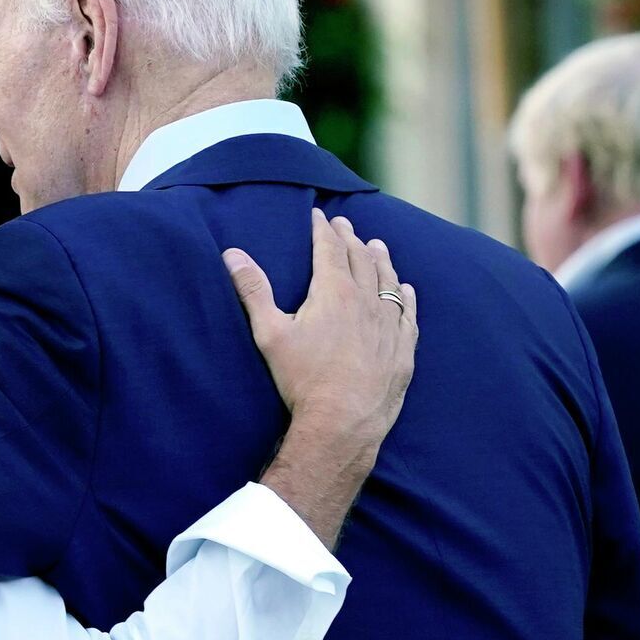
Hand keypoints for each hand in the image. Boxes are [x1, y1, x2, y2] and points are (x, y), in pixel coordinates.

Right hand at [224, 210, 419, 547]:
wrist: (343, 423)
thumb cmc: (302, 380)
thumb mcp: (270, 333)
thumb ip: (254, 290)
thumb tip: (232, 254)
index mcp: (334, 292)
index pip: (329, 249)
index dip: (323, 230)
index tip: (319, 216)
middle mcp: (367, 302)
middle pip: (360, 260)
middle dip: (350, 239)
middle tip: (345, 225)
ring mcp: (389, 326)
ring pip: (387, 282)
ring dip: (381, 261)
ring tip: (377, 245)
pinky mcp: (402, 351)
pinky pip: (407, 314)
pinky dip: (405, 297)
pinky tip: (406, 290)